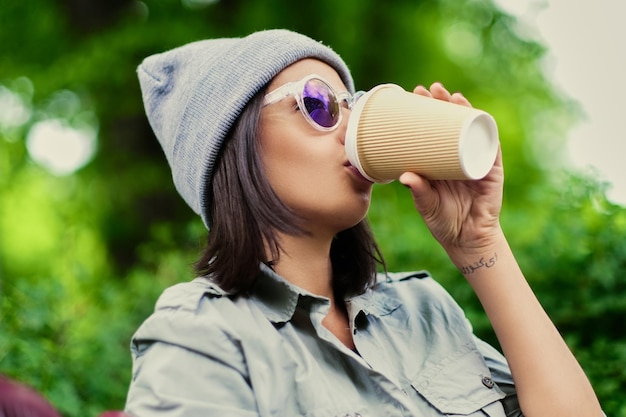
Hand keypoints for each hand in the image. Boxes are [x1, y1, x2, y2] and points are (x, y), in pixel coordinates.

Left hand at [399, 82, 503, 253]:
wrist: (466, 240)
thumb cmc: (443, 221)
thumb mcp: (426, 205)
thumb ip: (418, 191)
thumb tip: (404, 176)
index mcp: (439, 161)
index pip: (431, 129)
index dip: (425, 112)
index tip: (413, 95)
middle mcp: (457, 156)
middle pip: (451, 123)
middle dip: (442, 104)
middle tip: (430, 89)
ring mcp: (475, 160)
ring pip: (471, 129)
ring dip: (465, 110)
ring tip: (453, 96)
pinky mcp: (491, 170)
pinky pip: (490, 147)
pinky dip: (487, 131)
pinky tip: (480, 116)